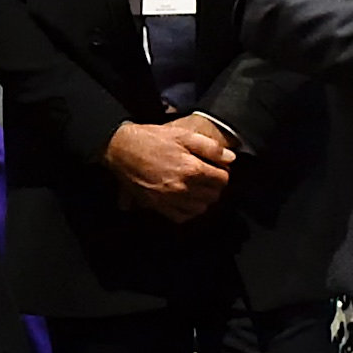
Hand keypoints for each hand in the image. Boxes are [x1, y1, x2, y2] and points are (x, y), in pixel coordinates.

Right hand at [101, 113, 238, 223]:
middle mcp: (182, 188)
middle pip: (213, 195)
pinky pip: (182, 217)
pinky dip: (188, 211)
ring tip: (197, 187)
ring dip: (203, 199)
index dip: (222, 172)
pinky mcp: (158, 206)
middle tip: (207, 176)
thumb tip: (230, 158)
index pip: (222, 179)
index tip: (217, 167)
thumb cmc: (151, 139)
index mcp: (191, 169)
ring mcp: (169, 200)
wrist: (121, 148)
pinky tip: (186, 199)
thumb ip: (210, 147)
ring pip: (201, 208)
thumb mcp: (183, 134)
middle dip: (214, 186)